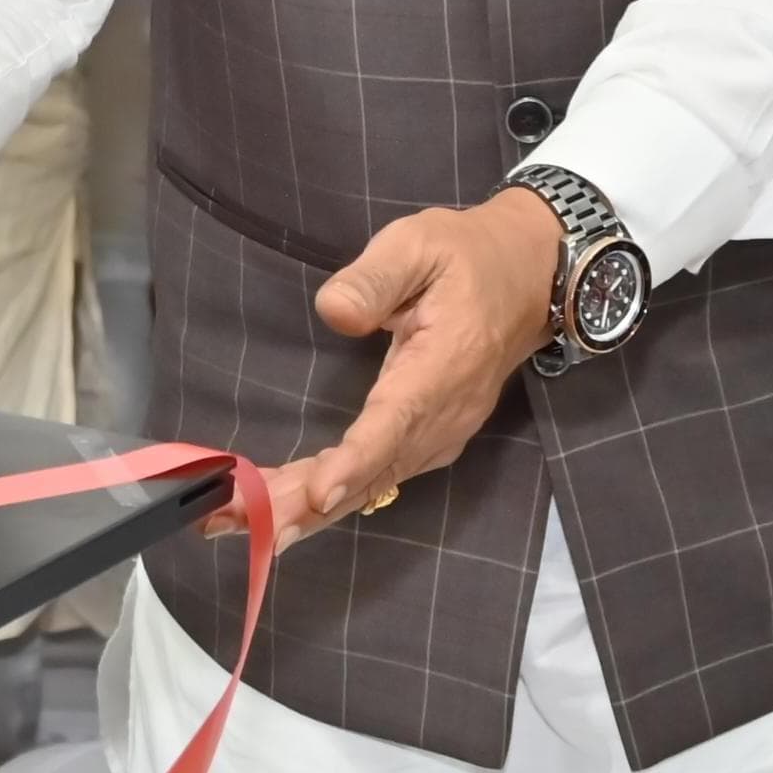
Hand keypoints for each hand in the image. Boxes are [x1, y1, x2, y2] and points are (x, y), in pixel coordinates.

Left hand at [251, 187, 563, 544]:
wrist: (529, 277)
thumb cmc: (465, 254)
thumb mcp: (418, 245)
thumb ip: (375, 279)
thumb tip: (333, 311)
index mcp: (444, 363)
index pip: (397, 419)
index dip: (357, 459)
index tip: (317, 493)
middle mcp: (447, 412)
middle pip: (377, 467)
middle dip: (310, 502)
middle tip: (243, 524)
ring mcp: (444, 431)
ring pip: (377, 481)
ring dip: (313, 509)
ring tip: (249, 528)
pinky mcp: (432, 437)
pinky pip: (383, 475)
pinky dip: (336, 497)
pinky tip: (291, 515)